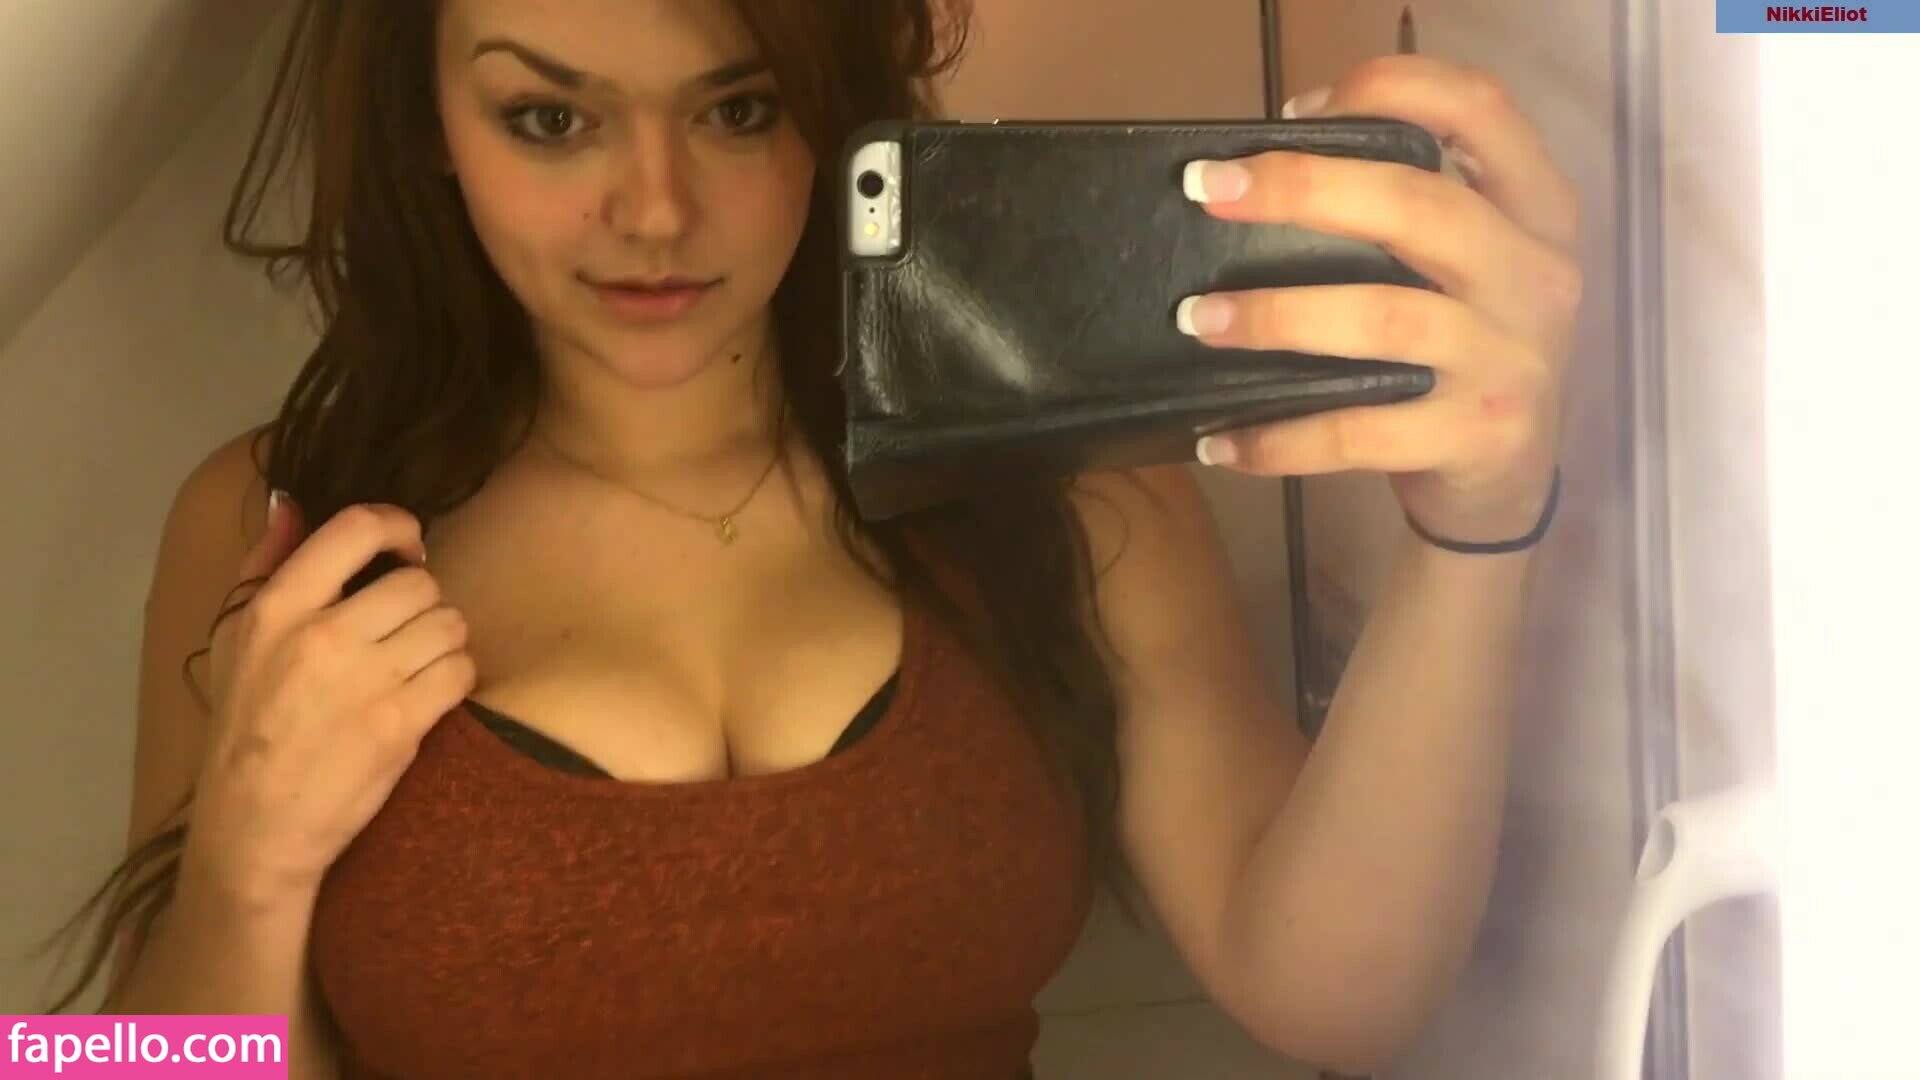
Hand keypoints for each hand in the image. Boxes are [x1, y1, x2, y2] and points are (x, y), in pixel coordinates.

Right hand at [182, 497, 473, 908]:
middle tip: (406, 631)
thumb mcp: (235, 643)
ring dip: (444, 642)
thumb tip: (292, 502)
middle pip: (418, 583)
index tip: (409, 545)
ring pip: (448, 623)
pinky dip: (456, 678)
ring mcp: (365, 680)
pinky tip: (431, 693)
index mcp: (276, 609)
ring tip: (418, 664)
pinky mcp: (400, 723)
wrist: (255, 827)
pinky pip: (461, 670)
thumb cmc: (246, 731)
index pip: (354, 528)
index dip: (398, 526)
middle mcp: (322, 636)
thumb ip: (265, 567)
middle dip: (424, 604)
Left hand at [1181, 55, 1583, 544]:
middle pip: (1419, 207)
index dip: (1391, 89)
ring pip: (1382, 320)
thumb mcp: (1465, 270)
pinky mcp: (1476, 438)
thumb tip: (1263, 177)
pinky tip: (1222, 439)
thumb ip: (1403, 215)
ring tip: (1199, 318)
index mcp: (1535, 211)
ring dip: (1277, 316)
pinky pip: (1359, 433)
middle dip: (1303, 191)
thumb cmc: (1461, 353)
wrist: (1507, 487)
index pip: (1482, 110)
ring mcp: (1511, 361)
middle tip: (1208, 193)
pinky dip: (1281, 437)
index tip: (1295, 112)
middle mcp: (1535, 277)